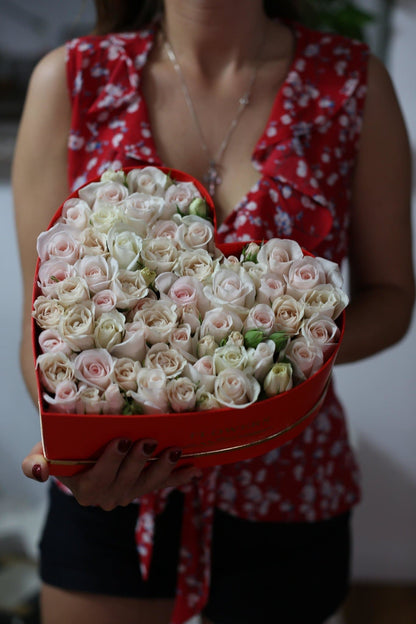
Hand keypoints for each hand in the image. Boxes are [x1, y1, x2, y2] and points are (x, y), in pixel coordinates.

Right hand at [22, 439, 202, 510]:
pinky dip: (179, 478)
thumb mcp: (43, 452)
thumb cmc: (61, 449)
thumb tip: (38, 471)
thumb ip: (35, 463)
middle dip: (140, 461)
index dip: (111, 461)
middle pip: (126, 481)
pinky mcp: (144, 486)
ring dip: (163, 468)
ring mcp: (129, 493)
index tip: (122, 440)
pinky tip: (194, 469)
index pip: (98, 478)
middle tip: (151, 440)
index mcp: (85, 489)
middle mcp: (108, 496)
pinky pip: (163, 484)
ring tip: (175, 451)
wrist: (78, 451)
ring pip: (148, 484)